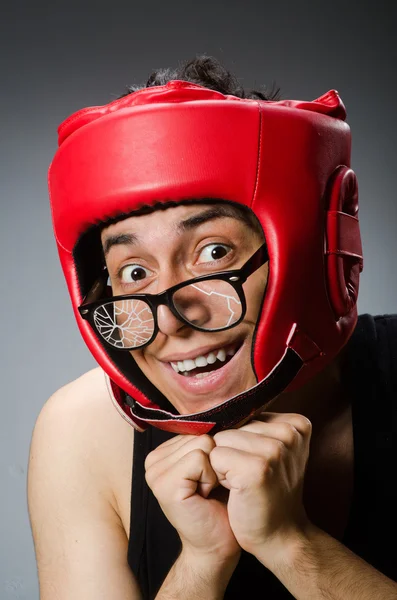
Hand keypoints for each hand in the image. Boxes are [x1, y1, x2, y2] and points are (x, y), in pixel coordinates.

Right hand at [145, 433, 240, 564]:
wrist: (219, 545)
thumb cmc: (221, 504)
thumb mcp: (212, 464)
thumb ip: (207, 438)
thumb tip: (222, 407)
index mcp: (163, 452)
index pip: (198, 426)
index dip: (215, 450)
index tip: (210, 476)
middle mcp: (154, 459)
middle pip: (201, 433)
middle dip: (215, 459)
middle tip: (210, 487)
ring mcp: (155, 472)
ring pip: (203, 443)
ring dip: (214, 469)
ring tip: (208, 491)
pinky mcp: (164, 484)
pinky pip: (200, 458)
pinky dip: (211, 477)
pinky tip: (205, 496)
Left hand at [209, 413, 311, 566]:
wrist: (281, 536)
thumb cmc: (269, 492)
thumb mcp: (273, 451)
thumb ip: (257, 426)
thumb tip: (218, 405)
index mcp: (297, 423)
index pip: (246, 414)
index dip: (243, 440)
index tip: (261, 464)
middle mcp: (290, 432)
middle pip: (233, 425)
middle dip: (233, 450)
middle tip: (251, 476)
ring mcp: (275, 450)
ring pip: (221, 439)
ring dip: (224, 463)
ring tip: (244, 482)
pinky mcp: (257, 468)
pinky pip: (215, 457)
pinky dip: (219, 476)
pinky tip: (238, 490)